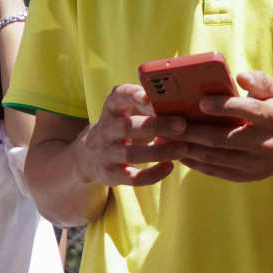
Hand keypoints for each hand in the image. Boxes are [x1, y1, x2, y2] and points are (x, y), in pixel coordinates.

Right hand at [72, 84, 187, 187]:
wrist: (89, 155)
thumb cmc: (120, 126)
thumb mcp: (126, 110)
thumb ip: (147, 103)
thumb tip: (183, 98)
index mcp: (112, 108)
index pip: (118, 96)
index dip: (132, 94)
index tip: (147, 96)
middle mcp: (106, 130)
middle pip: (128, 127)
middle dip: (156, 126)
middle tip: (182, 124)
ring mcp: (106, 153)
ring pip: (132, 154)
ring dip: (159, 152)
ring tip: (183, 148)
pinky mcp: (111, 175)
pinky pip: (132, 178)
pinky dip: (152, 175)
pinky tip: (169, 167)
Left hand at [173, 70, 272, 182]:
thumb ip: (259, 81)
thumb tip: (240, 76)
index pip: (248, 111)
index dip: (225, 106)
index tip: (201, 102)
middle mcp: (264, 143)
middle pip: (223, 138)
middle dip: (194, 131)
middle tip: (170, 123)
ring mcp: (253, 164)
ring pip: (214, 157)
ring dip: (188, 148)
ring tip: (167, 138)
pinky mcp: (243, 177)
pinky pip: (214, 170)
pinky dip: (194, 162)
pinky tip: (179, 151)